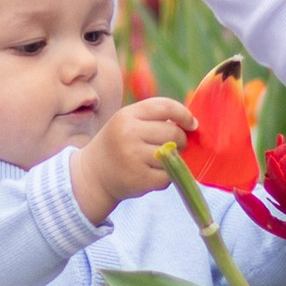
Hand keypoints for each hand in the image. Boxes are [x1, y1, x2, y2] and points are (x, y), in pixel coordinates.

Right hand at [70, 96, 197, 223]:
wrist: (94, 175)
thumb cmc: (117, 144)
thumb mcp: (127, 122)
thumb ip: (153, 117)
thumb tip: (191, 123)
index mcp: (127, 116)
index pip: (165, 107)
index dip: (184, 114)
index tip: (191, 124)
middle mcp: (129, 134)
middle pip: (173, 132)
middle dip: (180, 140)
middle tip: (172, 146)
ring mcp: (134, 157)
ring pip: (174, 154)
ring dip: (173, 159)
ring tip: (157, 161)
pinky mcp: (141, 179)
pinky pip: (169, 175)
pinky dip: (166, 176)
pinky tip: (152, 174)